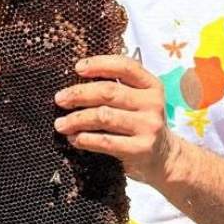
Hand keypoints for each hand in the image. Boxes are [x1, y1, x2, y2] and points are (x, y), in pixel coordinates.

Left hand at [53, 55, 177, 184]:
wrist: (165, 159)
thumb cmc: (140, 123)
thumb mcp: (138, 100)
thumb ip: (117, 86)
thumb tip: (76, 77)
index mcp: (152, 85)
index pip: (126, 66)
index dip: (99, 64)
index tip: (77, 68)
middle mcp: (153, 103)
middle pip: (108, 91)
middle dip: (79, 94)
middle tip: (59, 99)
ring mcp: (148, 126)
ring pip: (103, 116)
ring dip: (76, 119)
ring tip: (61, 124)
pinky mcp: (141, 149)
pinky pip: (105, 141)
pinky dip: (84, 139)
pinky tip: (74, 139)